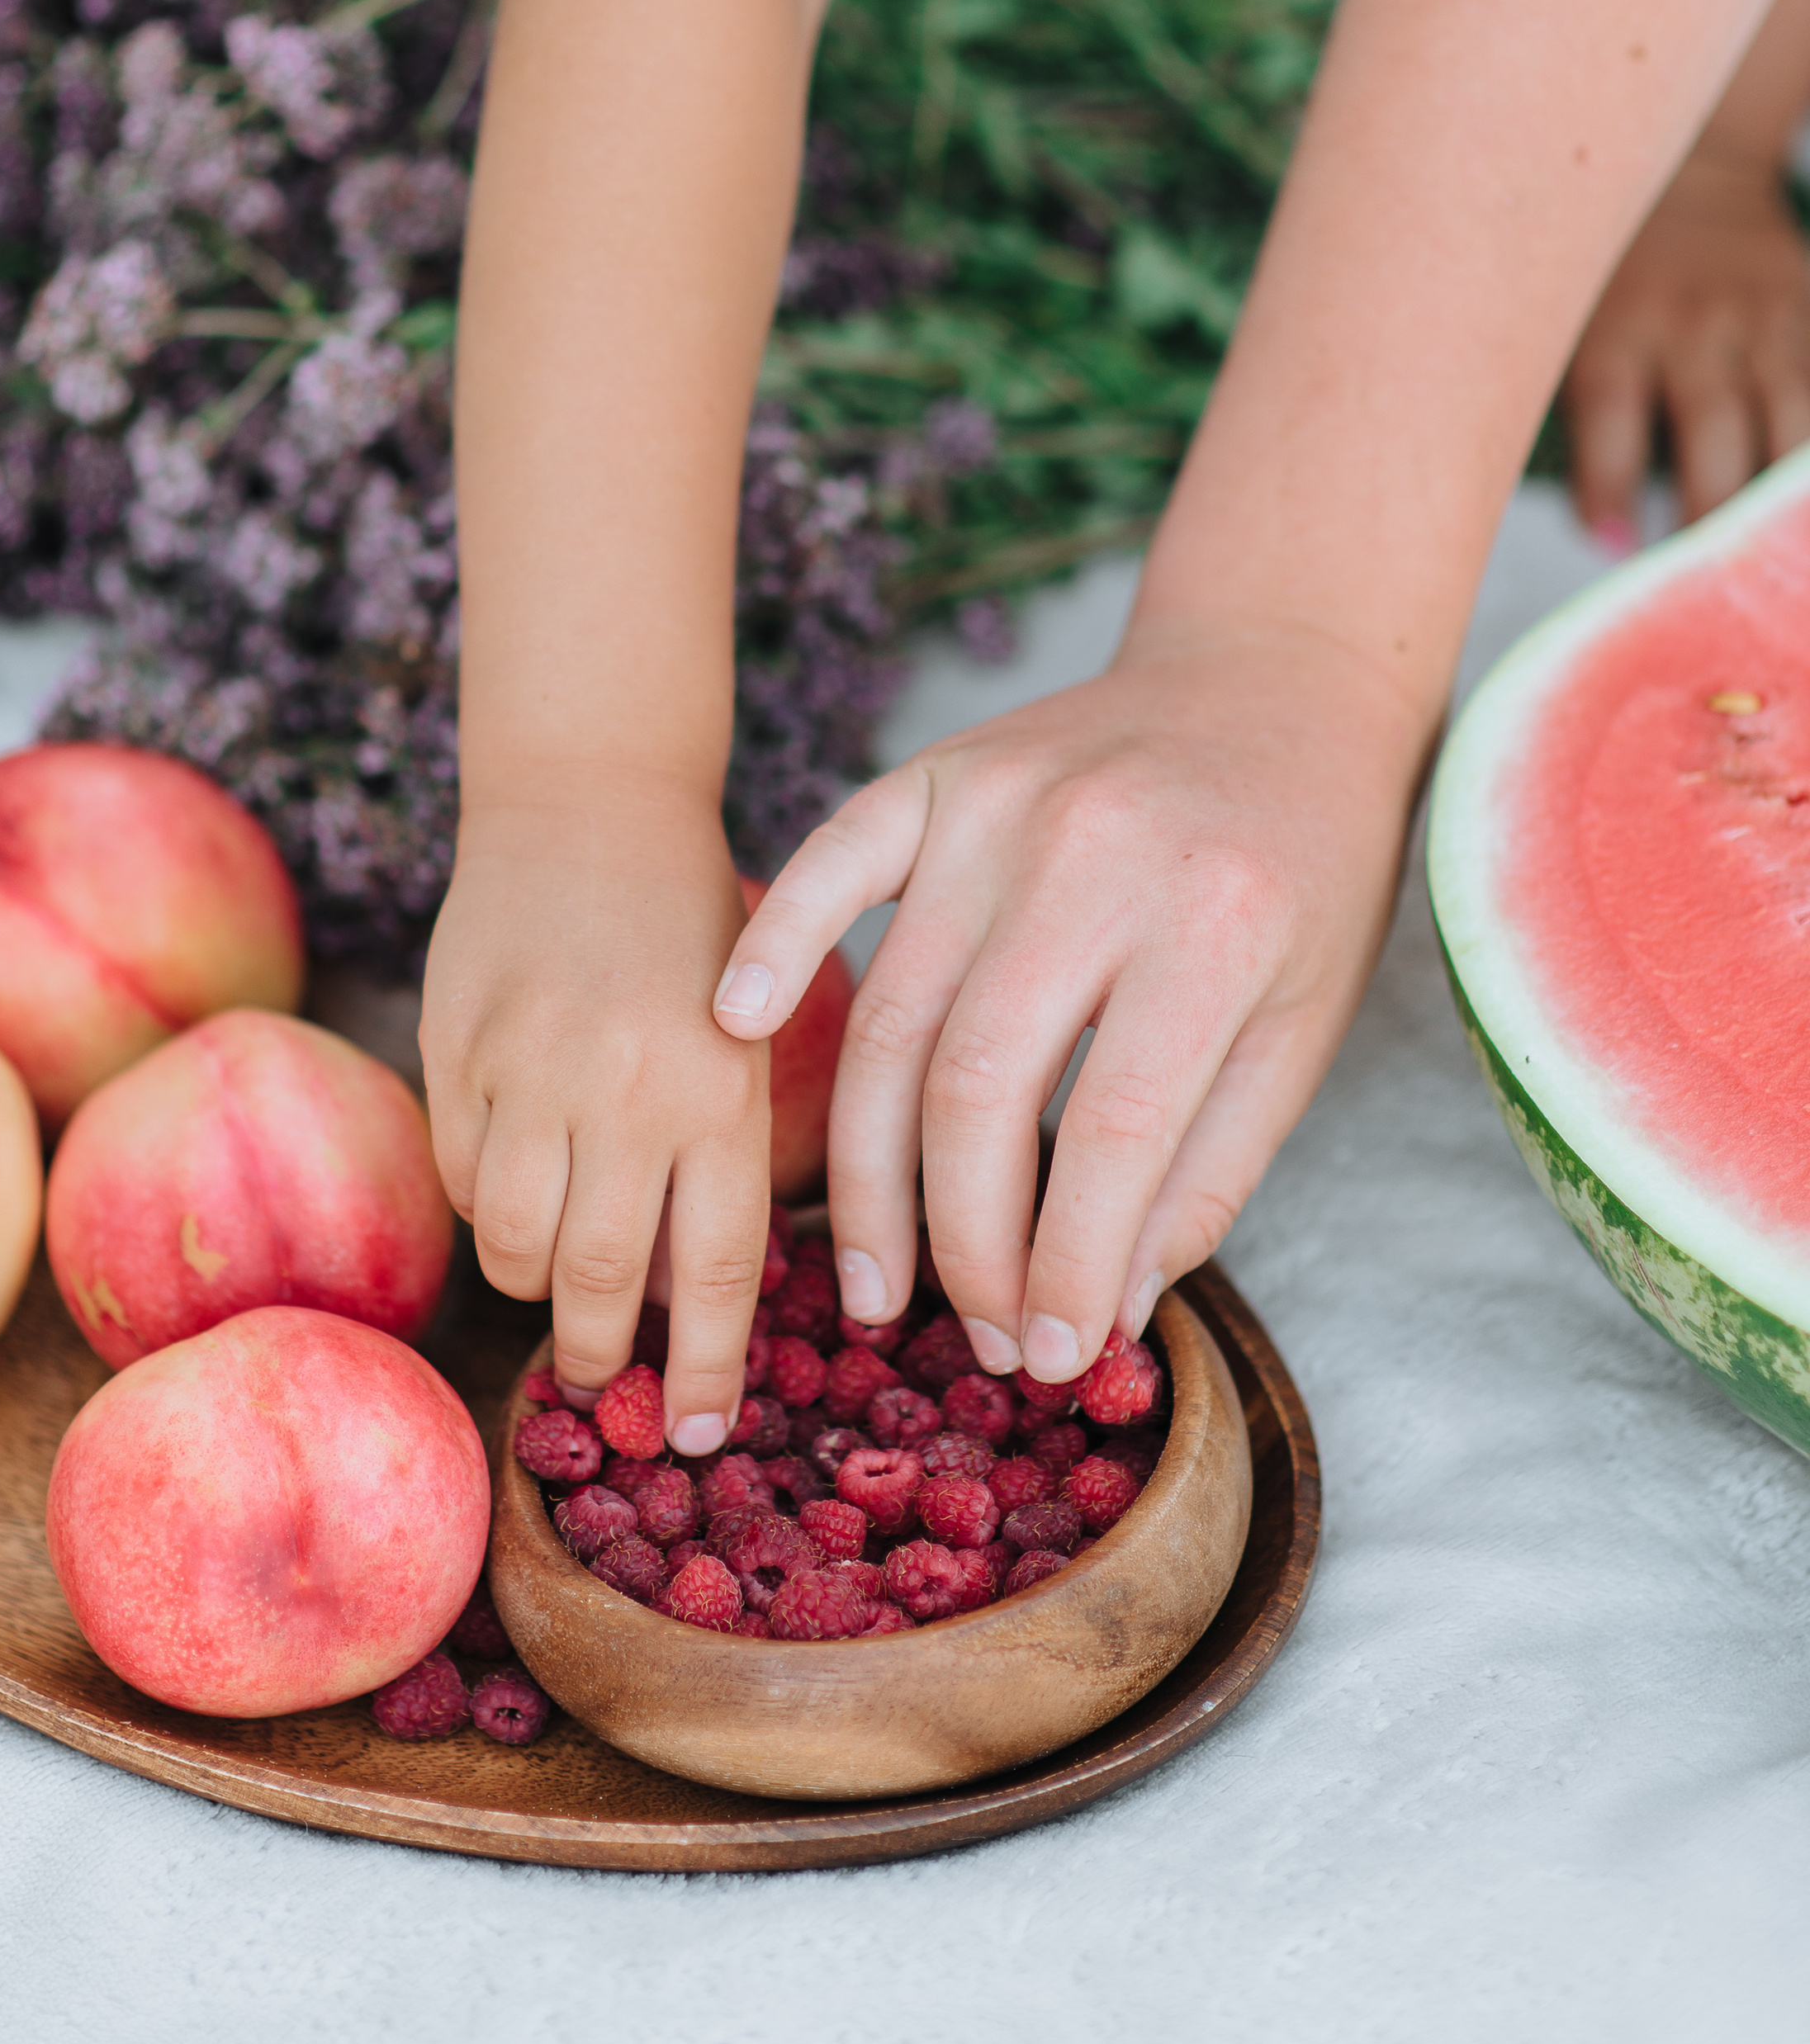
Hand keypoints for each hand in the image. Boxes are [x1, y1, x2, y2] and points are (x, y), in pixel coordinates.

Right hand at [421, 777, 769, 1451]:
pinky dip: (480, 1204)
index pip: (718, 1271)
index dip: (701, 1371)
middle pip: (599, 1279)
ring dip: (531, 1285)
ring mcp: (530, 1070)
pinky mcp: (454, 1048)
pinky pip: (456, 1175)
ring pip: (511, 1244)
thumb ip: (714, 1163)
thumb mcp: (738, 1040)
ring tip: (552, 1284)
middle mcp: (626, 1088)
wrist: (589, 804)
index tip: (692, 1436)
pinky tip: (511, 1182)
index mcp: (721, 1090)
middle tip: (602, 1381)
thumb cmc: (688, 934)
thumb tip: (678, 1305)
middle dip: (600, 1355)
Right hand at [712, 619, 1427, 1382]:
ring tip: (872, 1281)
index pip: (1113, 1133)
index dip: (1064, 1264)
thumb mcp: (1303, 1027)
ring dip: (868, 1172)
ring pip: (890, 1015)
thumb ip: (1208, 1171)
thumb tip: (1098, 1309)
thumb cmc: (1302, 873)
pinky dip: (774, 945)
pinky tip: (740, 1034)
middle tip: (964, 1331)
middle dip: (959, 1241)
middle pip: (976, 1086)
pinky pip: (830, 864)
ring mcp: (999, 805)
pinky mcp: (936, 774)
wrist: (1275, 686)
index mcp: (1216, 922)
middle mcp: (1094, 854)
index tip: (1045, 1357)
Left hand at [1564, 145, 1809, 538]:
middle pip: (1713, 428)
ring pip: (1791, 418)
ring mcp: (1768, 318)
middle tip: (1707, 581)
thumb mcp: (1573, 325)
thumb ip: (1585, 419)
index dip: (1609, 487)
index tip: (1615, 550)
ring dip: (1783, 497)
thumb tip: (1607, 543)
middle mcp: (1697, 319)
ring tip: (1780, 564)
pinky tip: (1801, 505)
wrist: (1694, 175)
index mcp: (1618, 323)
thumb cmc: (1613, 282)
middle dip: (1713, 511)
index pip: (1610, 413)